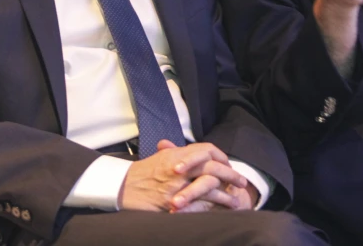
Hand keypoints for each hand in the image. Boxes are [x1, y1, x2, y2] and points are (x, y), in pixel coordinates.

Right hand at [117, 140, 247, 211]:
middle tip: (242, 182)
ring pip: (208, 187)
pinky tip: (219, 213)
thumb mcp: (160, 157)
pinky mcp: (172, 202)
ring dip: (224, 195)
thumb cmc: (141, 173)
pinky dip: (210, 209)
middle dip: (230, 175)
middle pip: (212, 167)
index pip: (207, 150)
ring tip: (236, 201)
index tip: (228, 164)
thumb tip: (192, 152)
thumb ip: (176, 153)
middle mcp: (179, 167)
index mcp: (177, 153)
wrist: (120, 187)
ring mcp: (176, 185)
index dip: (220, 156)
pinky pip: (196, 206)